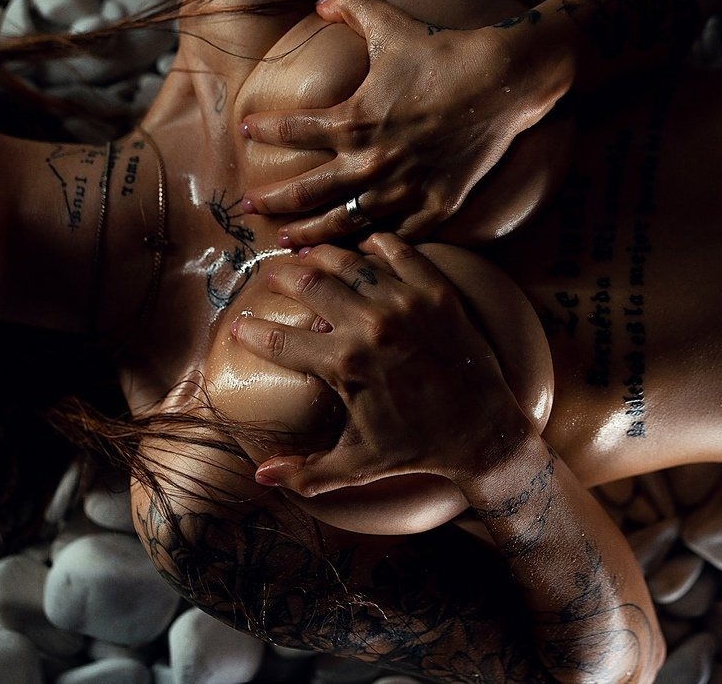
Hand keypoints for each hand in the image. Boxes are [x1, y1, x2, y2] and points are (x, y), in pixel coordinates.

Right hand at [230, 233, 534, 495]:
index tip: (238, 326)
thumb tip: (259, 475)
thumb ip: (305, 473)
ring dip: (321, 255)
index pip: (279, 340)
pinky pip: (399, 251)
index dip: (250, 332)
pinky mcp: (437, 292)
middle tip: (270, 276)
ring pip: (349, 260)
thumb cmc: (416, 449)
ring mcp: (406, 304)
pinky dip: (376, 245)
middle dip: (280, 276)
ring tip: (307, 256)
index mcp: (345, 366)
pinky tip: (362, 249)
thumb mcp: (358, 465)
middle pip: (308, 282)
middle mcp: (372, 327)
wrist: (483, 430)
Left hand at [239, 0, 571, 243]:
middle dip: (271, 202)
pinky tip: (354, 253)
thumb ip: (351, 6)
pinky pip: (397, 236)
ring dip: (312, 235)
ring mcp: (405, 188)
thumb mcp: (391, 22)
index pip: (291, 131)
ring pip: (345, 222)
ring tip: (288, 244)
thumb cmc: (445, 52)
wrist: (505, 80)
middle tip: (246, 209)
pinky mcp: (437, 206)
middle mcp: (372, 161)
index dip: (262, 131)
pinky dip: (372, 246)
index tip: (244, 133)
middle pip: (307, 191)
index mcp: (353, 119)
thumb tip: (321, 1)